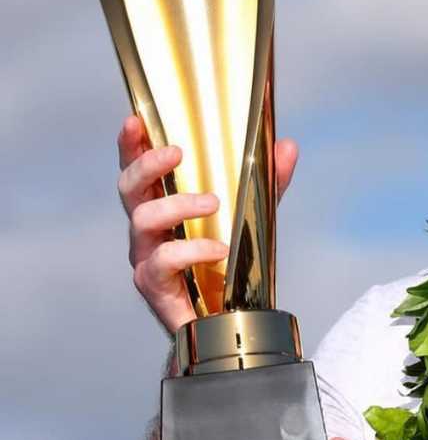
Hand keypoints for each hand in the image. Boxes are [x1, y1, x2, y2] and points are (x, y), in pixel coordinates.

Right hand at [118, 115, 298, 334]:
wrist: (228, 319)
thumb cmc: (231, 261)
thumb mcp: (253, 214)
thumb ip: (268, 182)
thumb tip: (286, 146)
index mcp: (163, 203)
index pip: (137, 167)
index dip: (131, 144)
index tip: (135, 120)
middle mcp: (147, 227)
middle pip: (128, 188)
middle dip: (148, 165)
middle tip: (178, 153)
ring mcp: (146, 256)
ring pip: (142, 220)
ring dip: (178, 206)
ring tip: (214, 203)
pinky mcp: (154, 286)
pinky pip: (162, 262)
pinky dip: (191, 250)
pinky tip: (219, 249)